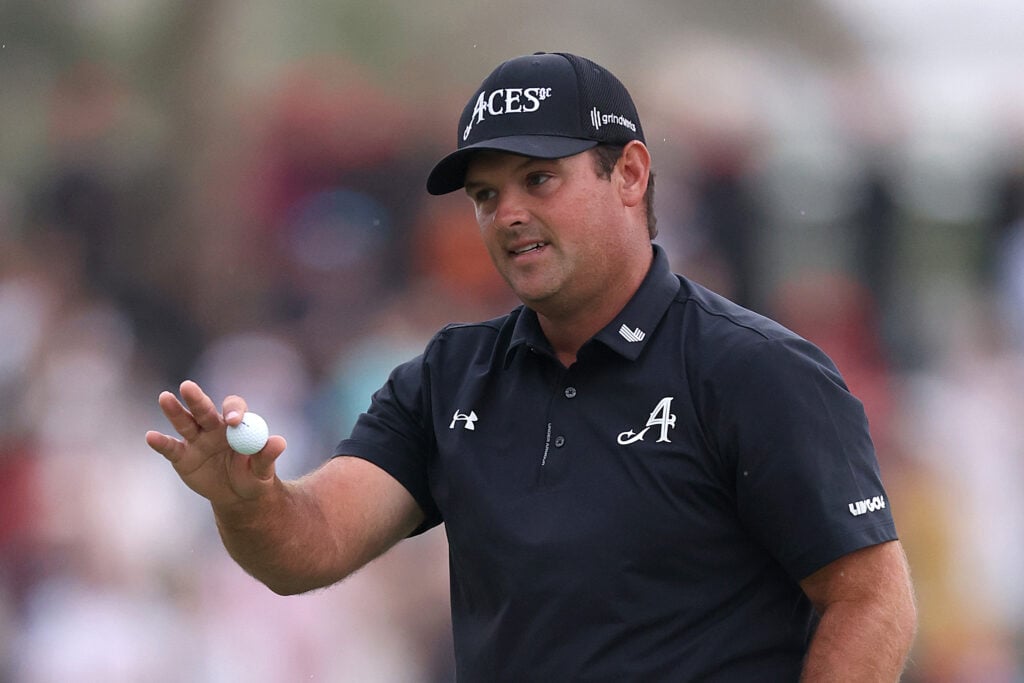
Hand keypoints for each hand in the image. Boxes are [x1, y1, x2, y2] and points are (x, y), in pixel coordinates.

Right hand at [145, 380, 286, 506]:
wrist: (238, 496)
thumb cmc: (254, 476)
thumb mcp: (263, 470)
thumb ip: (268, 456)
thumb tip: (278, 442)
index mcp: (236, 425)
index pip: (234, 409)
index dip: (234, 411)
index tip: (234, 421)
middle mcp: (213, 427)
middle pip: (204, 409)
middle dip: (197, 399)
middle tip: (188, 386)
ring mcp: (196, 440)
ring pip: (185, 422)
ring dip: (175, 411)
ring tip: (165, 397)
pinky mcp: (182, 456)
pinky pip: (171, 448)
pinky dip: (161, 443)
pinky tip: (151, 436)